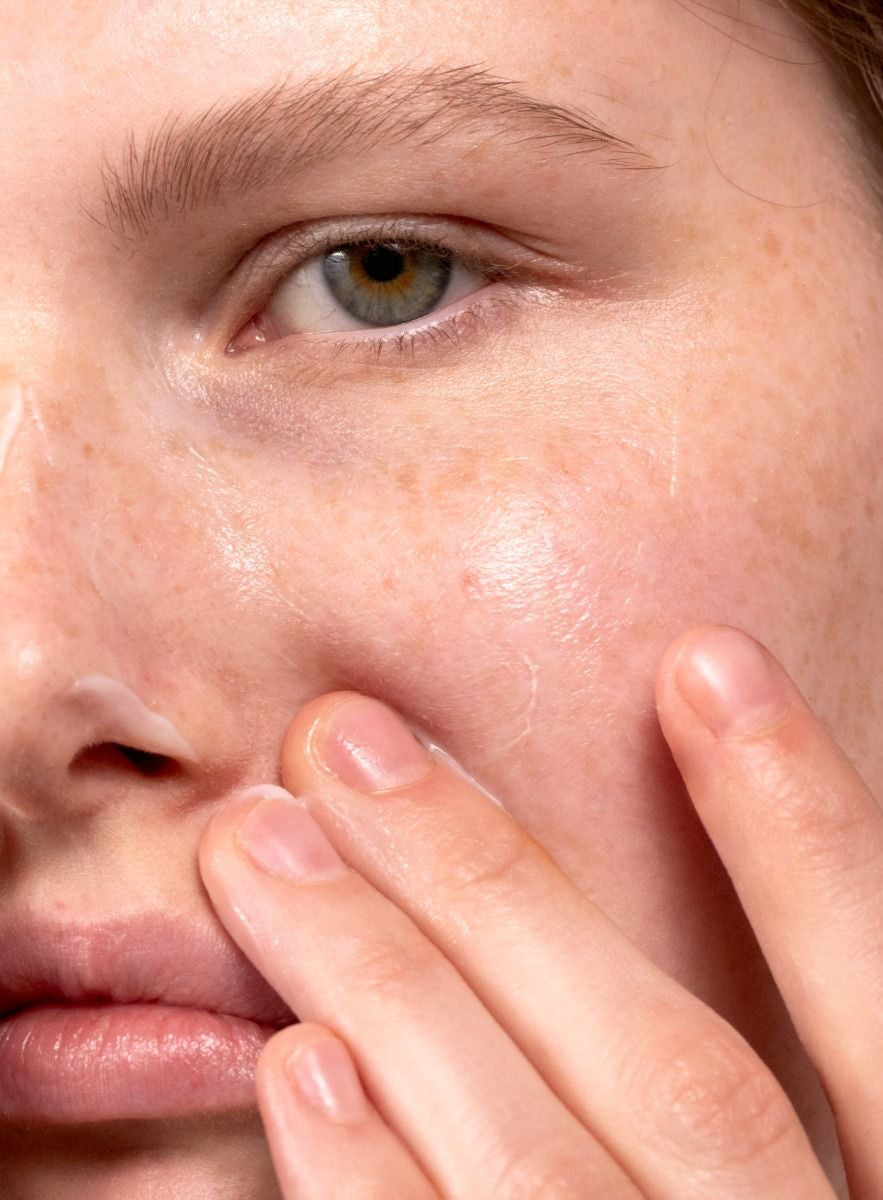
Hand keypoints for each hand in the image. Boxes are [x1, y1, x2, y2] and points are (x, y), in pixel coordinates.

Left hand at [199, 625, 880, 1198]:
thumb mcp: (842, 1176)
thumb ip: (811, 1082)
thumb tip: (626, 900)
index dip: (805, 825)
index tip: (702, 661)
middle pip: (671, 1077)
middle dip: (496, 884)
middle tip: (341, 736)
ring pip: (539, 1181)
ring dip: (395, 994)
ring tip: (269, 849)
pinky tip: (297, 1071)